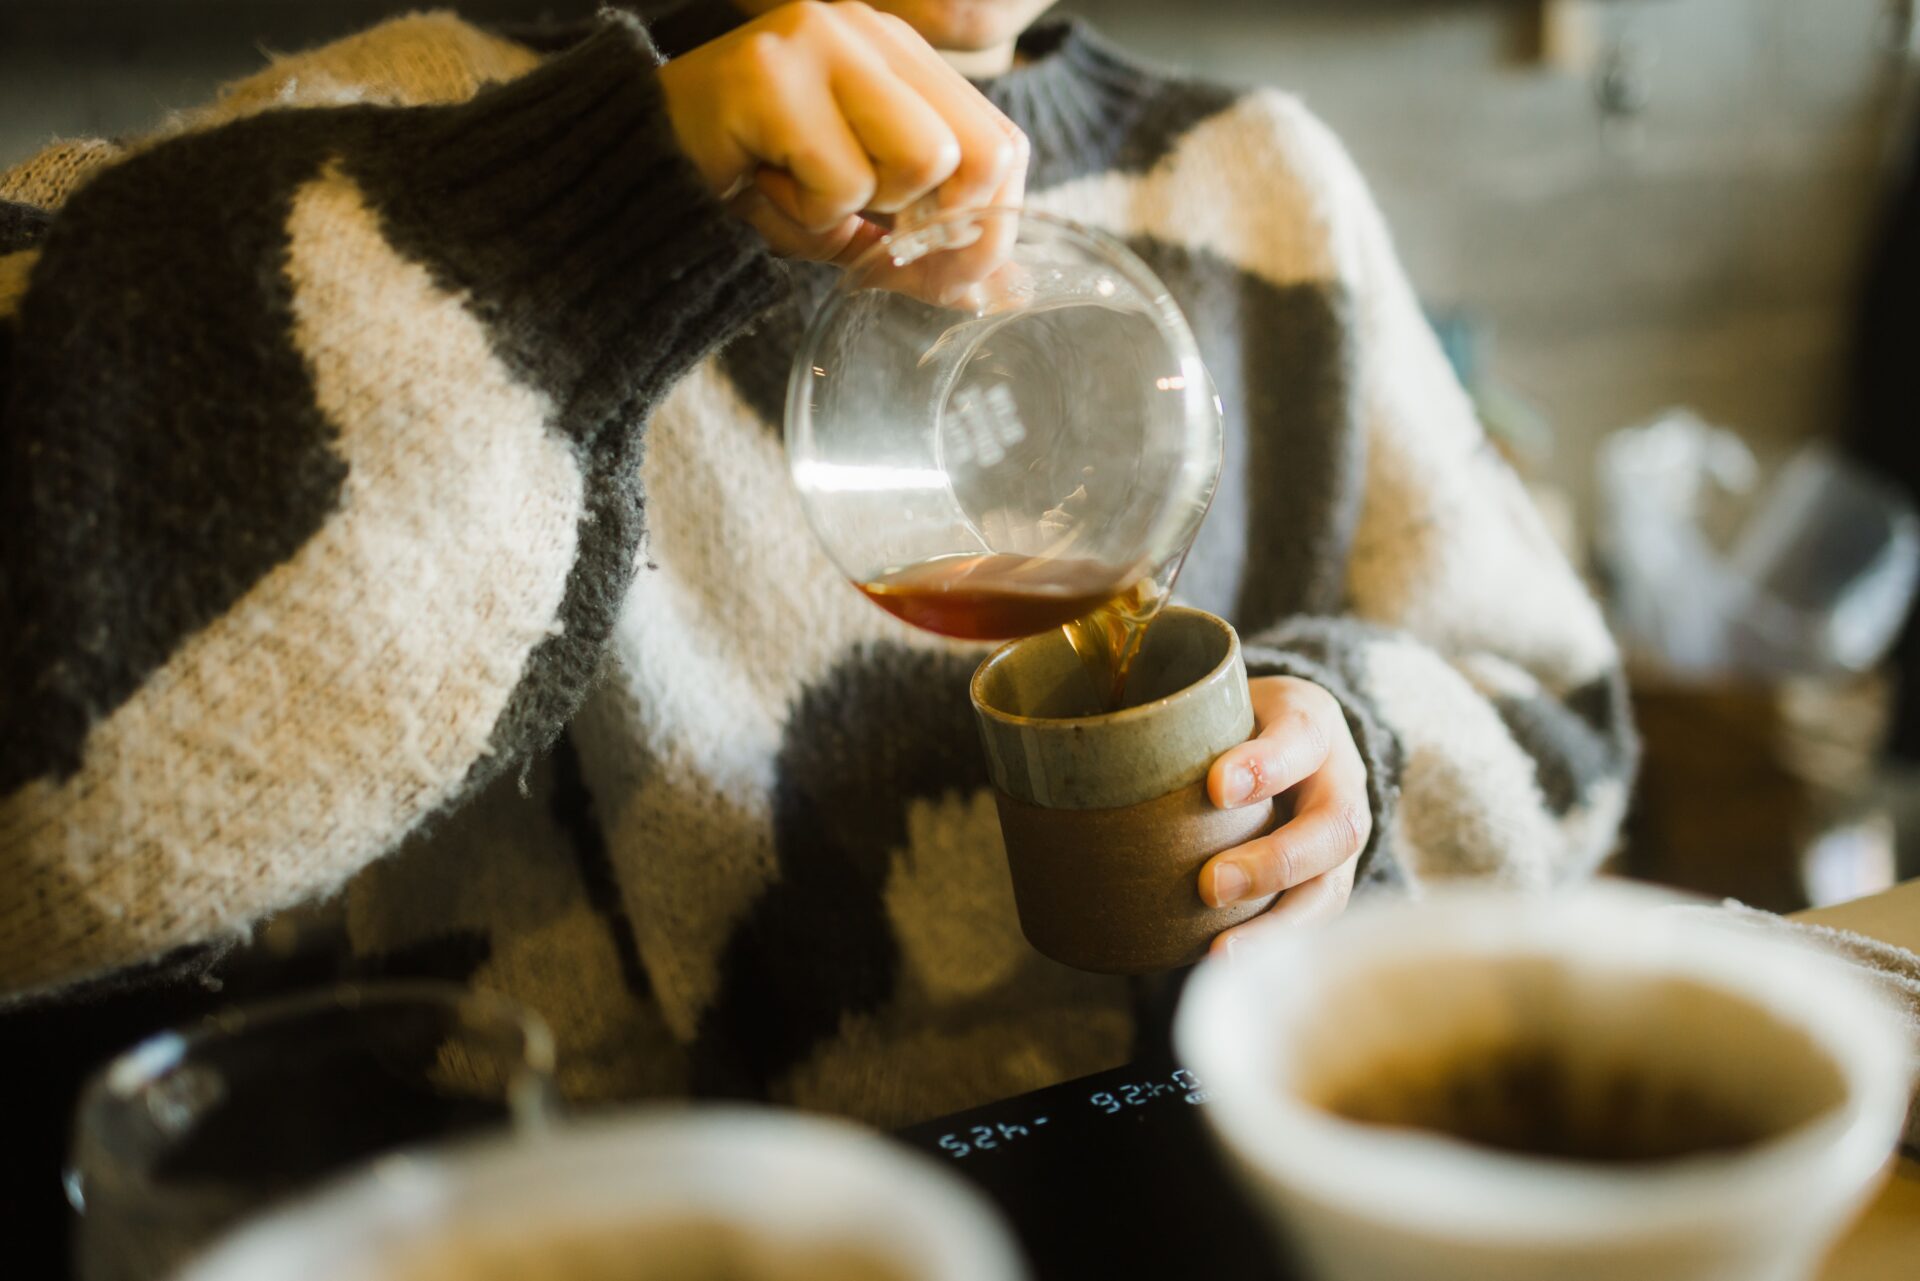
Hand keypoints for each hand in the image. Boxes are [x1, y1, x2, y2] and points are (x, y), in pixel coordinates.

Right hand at [659, 0, 1027, 276]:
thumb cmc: (751, 182)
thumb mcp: (854, 212)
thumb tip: (1002, 296)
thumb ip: (924, 238)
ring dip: (863, 211)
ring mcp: (822, 41)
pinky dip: (806, 216)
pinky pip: (841, 182)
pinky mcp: (774, 74)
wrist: (636, 167)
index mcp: (901, 57)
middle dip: (941, 231)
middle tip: (880, 246)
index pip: (1002, 141)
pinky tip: (762, 188)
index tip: (954, 274)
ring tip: (804, 195)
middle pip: (980, 152)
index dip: (992, 222)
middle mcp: (870, 33)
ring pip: (922, 160)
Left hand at [1199, 676, 1370, 954]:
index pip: (1301, 737)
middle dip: (1276, 862)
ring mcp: (1340, 843)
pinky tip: (1224, 961)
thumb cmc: (1238, 724)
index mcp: (1313, 724)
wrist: (1289, 745)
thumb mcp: (1220, 702)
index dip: (1266, 764)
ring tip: (1223, 952)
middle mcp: (1341, 785)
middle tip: (1212, 885)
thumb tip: (1093, 748)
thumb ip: (1181, 721)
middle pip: (1335, 829)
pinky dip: (1270, 944)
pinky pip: (1311, 920)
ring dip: (1277, 926)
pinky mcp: (1328, 884)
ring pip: (1331, 889)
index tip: (1215, 787)